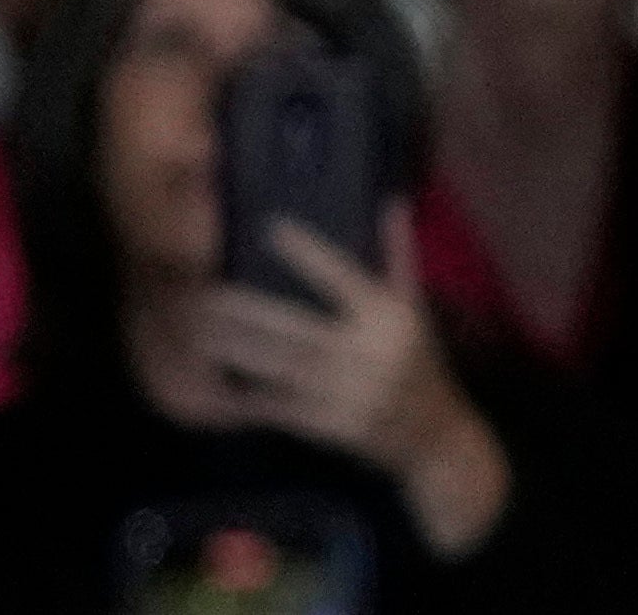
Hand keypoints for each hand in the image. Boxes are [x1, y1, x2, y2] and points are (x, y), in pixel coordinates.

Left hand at [196, 209, 511, 551]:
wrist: (434, 435)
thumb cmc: (420, 363)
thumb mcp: (415, 308)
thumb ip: (399, 256)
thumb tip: (392, 203)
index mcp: (387, 316)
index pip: (341, 275)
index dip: (307, 252)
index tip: (271, 228)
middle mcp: (367, 351)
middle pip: (297, 326)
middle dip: (249, 312)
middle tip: (207, 295)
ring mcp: (347, 392)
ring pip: (282, 367)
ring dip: (240, 351)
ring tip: (203, 335)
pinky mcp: (332, 426)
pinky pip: (283, 407)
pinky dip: (253, 396)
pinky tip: (223, 384)